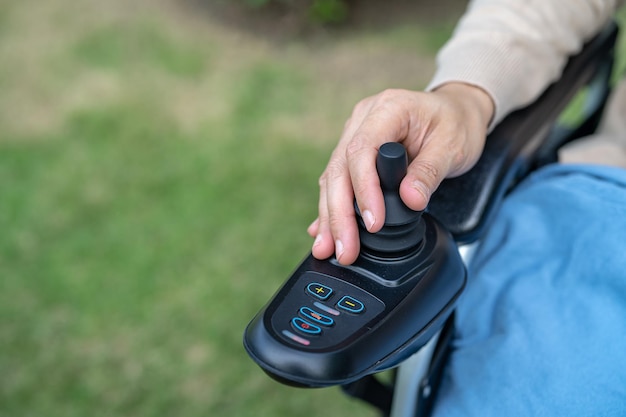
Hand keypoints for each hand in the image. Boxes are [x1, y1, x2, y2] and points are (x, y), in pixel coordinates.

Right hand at [307, 82, 493, 264]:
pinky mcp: (353, 153)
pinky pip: (336, 181)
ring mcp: (354, 134)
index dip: (363, 189)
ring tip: (328, 248)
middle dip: (339, 213)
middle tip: (345, 249)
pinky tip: (322, 231)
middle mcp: (363, 119)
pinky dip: (331, 208)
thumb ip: (429, 172)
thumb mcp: (453, 146)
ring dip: (330, 216)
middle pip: (339, 168)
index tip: (373, 222)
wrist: (456, 110)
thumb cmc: (456, 122)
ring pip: (332, 178)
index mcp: (387, 109)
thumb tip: (410, 200)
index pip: (362, 150)